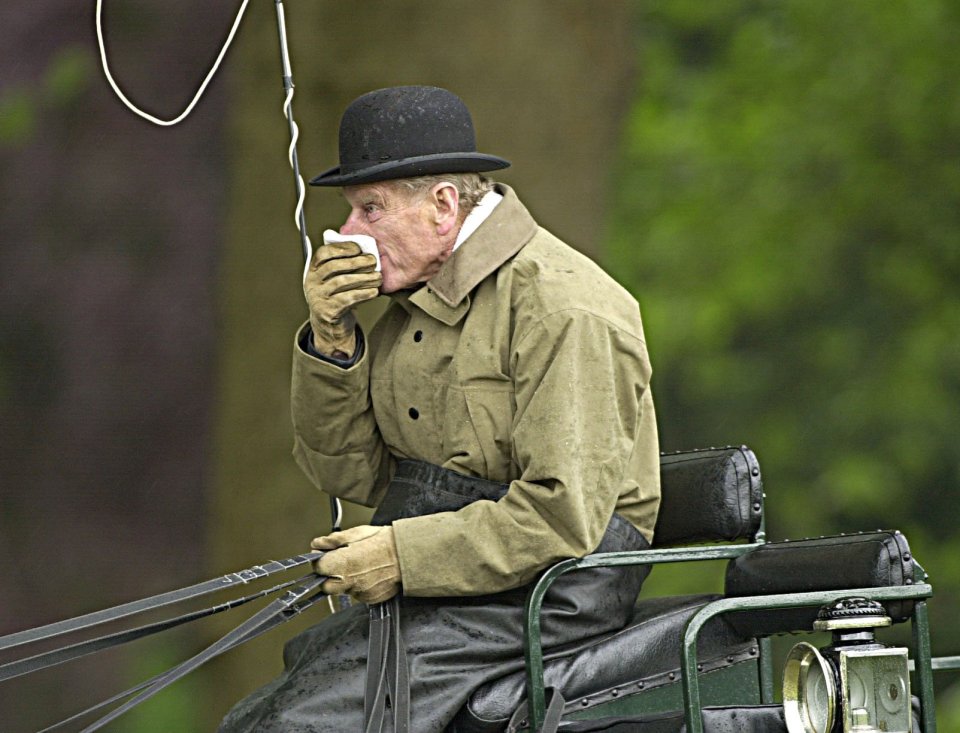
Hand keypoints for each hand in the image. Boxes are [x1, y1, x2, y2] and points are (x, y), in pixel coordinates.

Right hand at [304, 241, 380, 357]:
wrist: (331, 327)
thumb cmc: (338, 298)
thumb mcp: (335, 280)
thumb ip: (344, 266)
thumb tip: (365, 252)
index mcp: (313, 270)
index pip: (323, 253)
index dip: (341, 248)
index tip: (358, 248)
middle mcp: (312, 283)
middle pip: (333, 267)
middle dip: (356, 262)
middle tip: (373, 261)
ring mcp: (318, 298)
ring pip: (341, 282)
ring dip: (363, 277)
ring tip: (378, 277)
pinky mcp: (327, 311)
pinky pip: (347, 299)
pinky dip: (363, 294)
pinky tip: (374, 291)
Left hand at [311, 525, 400, 603]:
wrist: (407, 554)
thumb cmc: (384, 541)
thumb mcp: (357, 533)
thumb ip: (333, 540)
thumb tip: (318, 544)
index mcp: (342, 563)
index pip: (318, 568)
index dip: (320, 561)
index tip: (326, 557)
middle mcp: (349, 581)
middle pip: (326, 587)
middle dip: (329, 577)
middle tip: (339, 565)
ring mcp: (360, 592)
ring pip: (344, 590)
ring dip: (346, 581)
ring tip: (361, 566)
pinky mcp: (370, 599)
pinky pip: (359, 594)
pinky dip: (360, 586)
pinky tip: (370, 574)